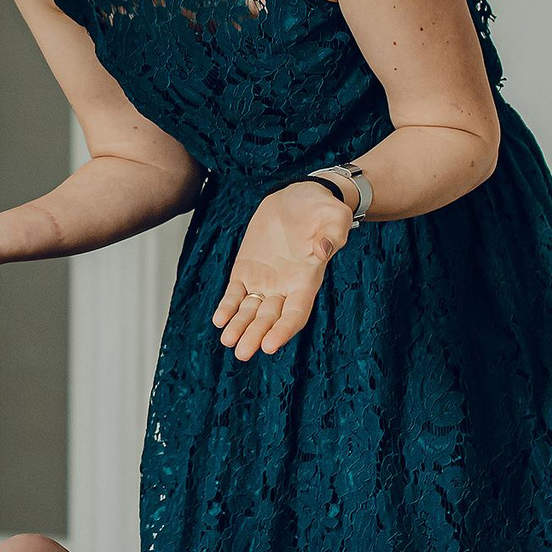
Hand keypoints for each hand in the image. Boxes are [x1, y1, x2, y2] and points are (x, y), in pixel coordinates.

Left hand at [215, 182, 351, 361]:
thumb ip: (333, 234)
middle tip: (242, 353)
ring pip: (250, 311)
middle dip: (255, 335)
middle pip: (269, 319)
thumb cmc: (321, 209)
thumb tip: (324, 249)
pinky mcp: (246, 270)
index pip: (295, 314)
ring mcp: (264, 281)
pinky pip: (235, 293)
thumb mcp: (333, 216)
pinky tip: (218, 320)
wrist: (297, 198)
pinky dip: (227, 307)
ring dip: (239, 327)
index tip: (270, 345)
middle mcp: (285, 287)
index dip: (283, 331)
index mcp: (307, 281)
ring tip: (227, 341)